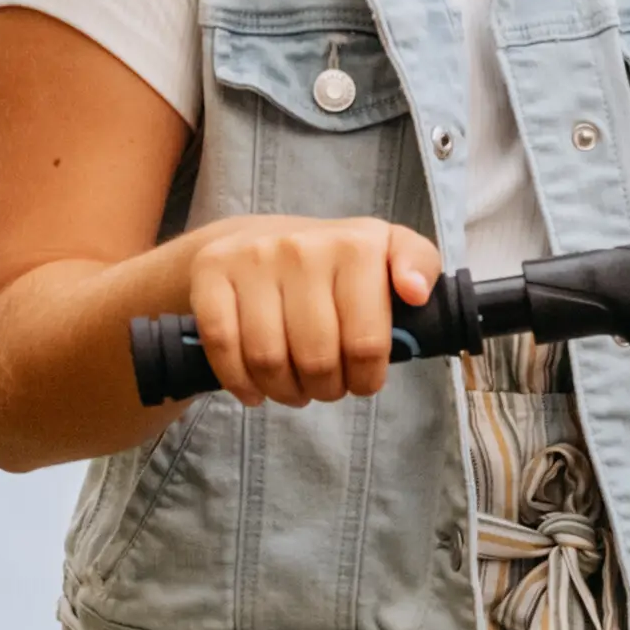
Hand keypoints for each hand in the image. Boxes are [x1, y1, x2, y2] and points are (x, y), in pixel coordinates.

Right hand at [170, 214, 439, 407]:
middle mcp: (303, 246)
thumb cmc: (332, 263)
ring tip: (295, 390)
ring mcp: (253, 258)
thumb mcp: (386, 252)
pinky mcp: (211, 272)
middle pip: (316, 358)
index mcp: (356, 244)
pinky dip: (239, 382)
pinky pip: (222, 346)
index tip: (363, 381)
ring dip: (284, 391)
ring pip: (268, 358)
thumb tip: (417, 292)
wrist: (255, 238)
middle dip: (326, 389)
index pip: (366, 341)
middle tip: (327, 387)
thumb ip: (418, 264)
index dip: (366, 378)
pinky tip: (254, 390)